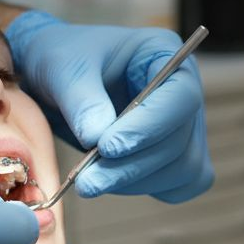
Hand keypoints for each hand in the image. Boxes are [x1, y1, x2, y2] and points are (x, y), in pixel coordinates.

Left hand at [6, 11, 212, 202]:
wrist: (59, 78)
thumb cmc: (66, 59)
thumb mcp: (63, 68)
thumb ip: (81, 99)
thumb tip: (96, 137)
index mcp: (164, 55)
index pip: (180, 97)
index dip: (148, 127)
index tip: (107, 148)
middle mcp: (182, 91)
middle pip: (180, 141)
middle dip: (132, 165)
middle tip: (87, 180)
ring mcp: (184, 126)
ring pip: (183, 169)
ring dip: (135, 182)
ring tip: (90, 180)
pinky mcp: (175, 156)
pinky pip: (180, 185)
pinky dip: (146, 188)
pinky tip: (111, 182)